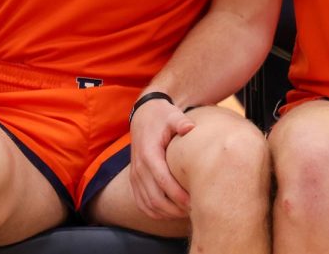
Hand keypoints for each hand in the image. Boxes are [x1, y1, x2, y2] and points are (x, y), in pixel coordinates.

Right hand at [129, 97, 195, 219]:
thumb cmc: (162, 116)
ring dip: (166, 212)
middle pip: (155, 198)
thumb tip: (189, 128)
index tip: (193, 202)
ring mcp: (135, 176)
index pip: (163, 181)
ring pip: (147, 204)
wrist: (144, 115)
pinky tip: (171, 212)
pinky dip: (155, 212)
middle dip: (174, 208)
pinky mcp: (134, 180)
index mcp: (149, 154)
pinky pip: (141, 202)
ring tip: (186, 213)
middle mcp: (139, 168)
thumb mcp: (172, 115)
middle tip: (194, 210)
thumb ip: (180, 122)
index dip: (177, 194)